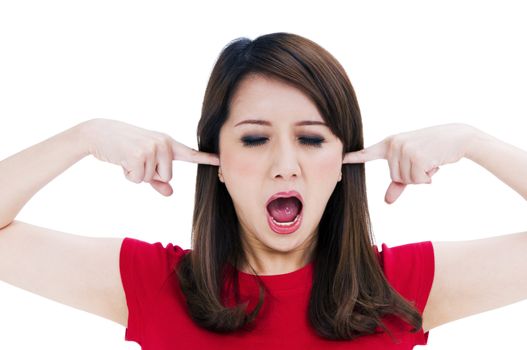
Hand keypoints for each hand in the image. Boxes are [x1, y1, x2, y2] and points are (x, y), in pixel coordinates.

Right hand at [80, 118, 219, 195]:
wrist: (99, 133)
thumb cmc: (124, 149)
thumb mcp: (144, 163)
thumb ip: (158, 180)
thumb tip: (171, 194)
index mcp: (168, 143)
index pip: (190, 154)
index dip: (206, 159)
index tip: (221, 161)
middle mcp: (163, 144)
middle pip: (168, 177)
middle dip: (150, 175)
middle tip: (136, 159)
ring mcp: (152, 148)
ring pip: (151, 179)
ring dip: (137, 174)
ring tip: (128, 157)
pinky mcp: (139, 154)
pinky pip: (138, 179)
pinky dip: (128, 174)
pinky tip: (122, 159)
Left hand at [343, 123, 474, 203]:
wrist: (457, 137)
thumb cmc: (433, 150)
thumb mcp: (412, 164)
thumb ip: (398, 183)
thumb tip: (387, 202)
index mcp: (390, 144)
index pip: (368, 153)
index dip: (353, 157)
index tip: (340, 159)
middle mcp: (395, 145)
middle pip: (395, 177)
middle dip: (412, 175)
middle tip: (425, 161)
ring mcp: (405, 149)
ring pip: (407, 180)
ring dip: (422, 176)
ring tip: (430, 160)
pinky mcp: (417, 156)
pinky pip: (418, 180)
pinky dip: (428, 177)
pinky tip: (435, 163)